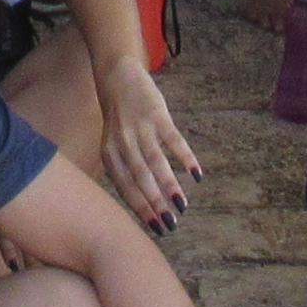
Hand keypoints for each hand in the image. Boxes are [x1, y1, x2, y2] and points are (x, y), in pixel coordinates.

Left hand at [91, 59, 204, 230]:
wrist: (118, 78)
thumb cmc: (119, 120)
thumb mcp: (113, 145)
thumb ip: (124, 170)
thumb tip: (144, 205)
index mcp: (110, 155)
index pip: (126, 188)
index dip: (141, 209)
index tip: (156, 228)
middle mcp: (122, 143)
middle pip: (140, 179)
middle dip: (155, 204)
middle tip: (170, 225)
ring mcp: (139, 128)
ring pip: (155, 162)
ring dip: (169, 185)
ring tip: (182, 205)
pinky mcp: (156, 113)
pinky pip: (172, 139)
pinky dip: (185, 157)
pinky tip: (196, 174)